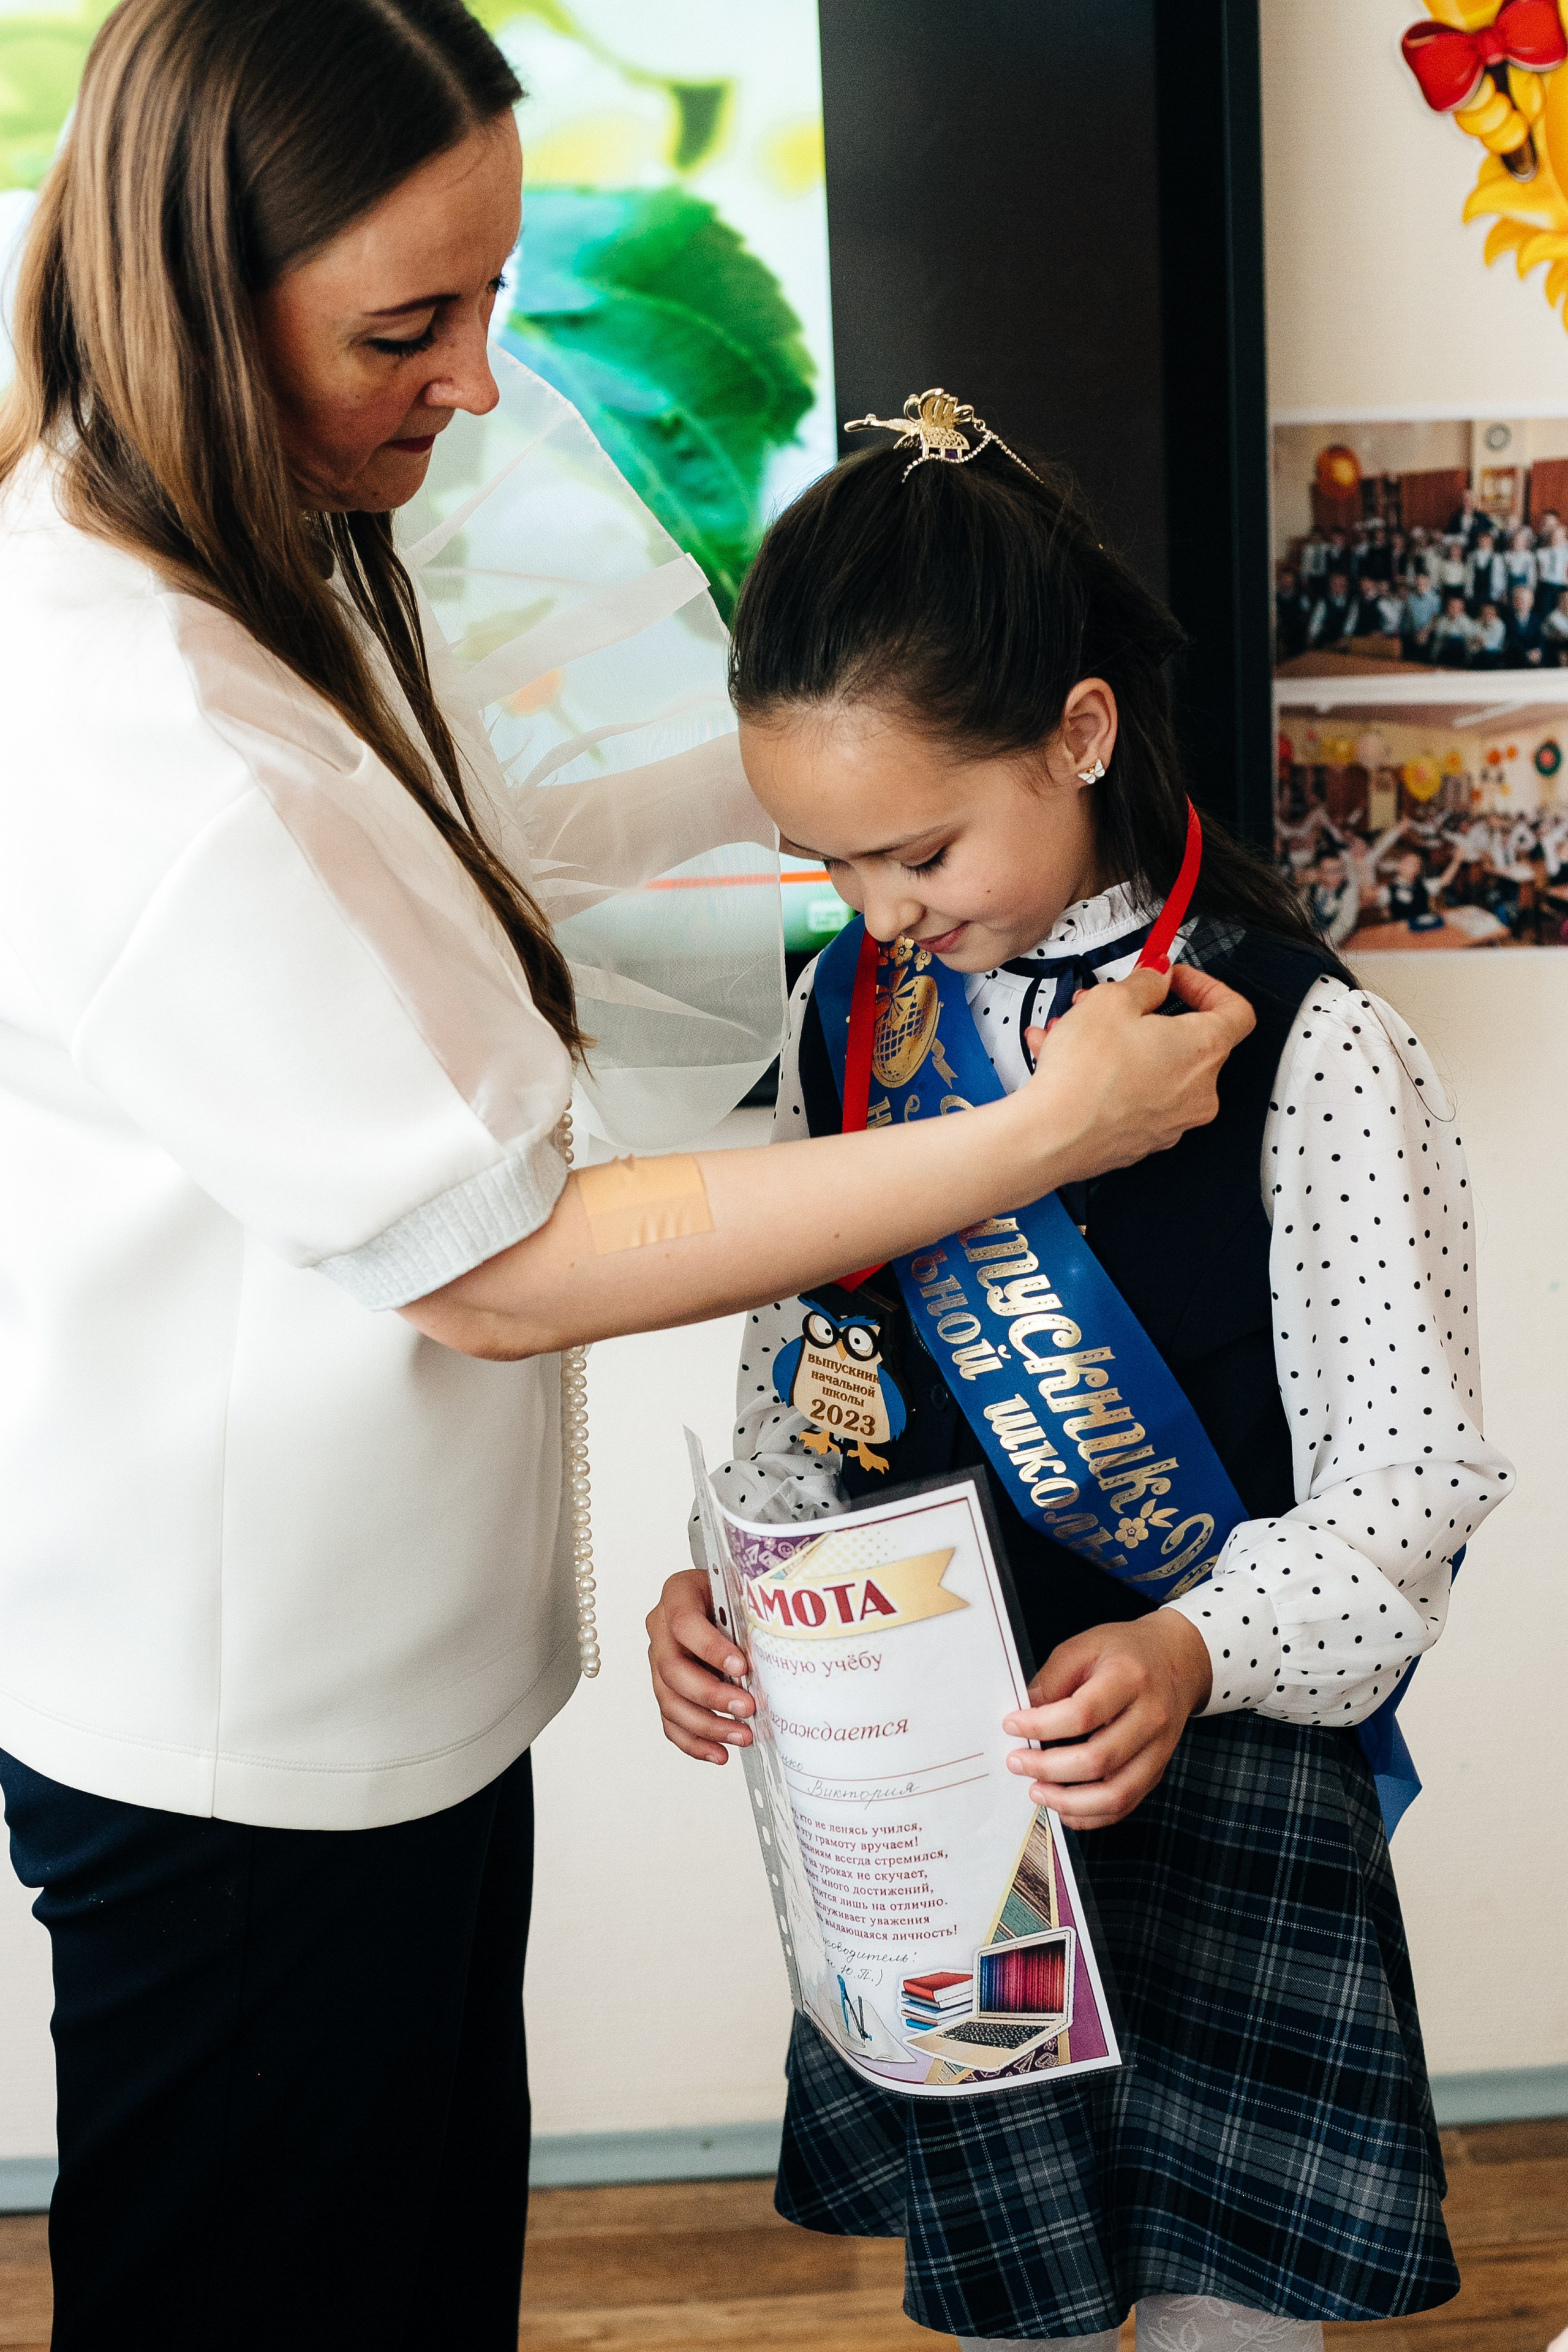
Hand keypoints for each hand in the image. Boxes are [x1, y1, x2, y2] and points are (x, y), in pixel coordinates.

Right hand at [646, 1568, 755, 1763]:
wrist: (720, 1600)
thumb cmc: (734, 1596)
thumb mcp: (743, 1593)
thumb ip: (751, 1616)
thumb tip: (776, 1655)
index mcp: (678, 1595)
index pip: (685, 1623)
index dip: (711, 1648)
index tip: (741, 1667)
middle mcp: (660, 1629)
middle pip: (674, 1670)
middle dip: (712, 1695)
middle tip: (748, 1707)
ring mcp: (658, 1661)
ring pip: (670, 1701)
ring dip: (707, 1725)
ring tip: (742, 1736)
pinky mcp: (664, 1688)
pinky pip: (671, 1721)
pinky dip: (695, 1742)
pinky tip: (719, 1753)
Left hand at [1002, 1610, 1213, 1828]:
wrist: (1176, 1660)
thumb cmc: (1125, 1652)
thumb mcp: (1084, 1646)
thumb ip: (1053, 1679)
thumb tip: (1024, 1716)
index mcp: (1130, 1677)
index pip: (1082, 1713)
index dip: (1041, 1725)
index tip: (1012, 1725)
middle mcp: (1151, 1716)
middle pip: (1098, 1759)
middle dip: (1048, 1767)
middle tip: (1017, 1762)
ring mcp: (1159, 1748)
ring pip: (1115, 1793)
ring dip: (1069, 1801)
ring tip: (1037, 1791)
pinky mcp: (1157, 1770)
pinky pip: (1125, 1804)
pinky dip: (1091, 1815)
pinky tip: (1064, 1806)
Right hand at [1020, 963, 1254, 1184]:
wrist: (1054, 1136)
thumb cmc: (1086, 1077)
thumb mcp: (1112, 1000)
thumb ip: (1145, 981)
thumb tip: (1156, 977)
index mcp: (1204, 1050)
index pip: (1235, 1010)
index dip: (1206, 985)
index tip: (1175, 980)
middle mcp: (1198, 1090)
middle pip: (1183, 1039)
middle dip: (1141, 1013)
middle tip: (1111, 1003)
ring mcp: (1173, 1120)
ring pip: (1150, 1066)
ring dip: (1115, 1042)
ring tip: (1074, 1030)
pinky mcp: (1144, 1138)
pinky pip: (1132, 1094)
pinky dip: (1106, 1074)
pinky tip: (1068, 1061)